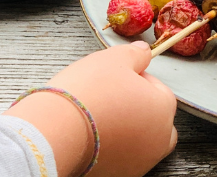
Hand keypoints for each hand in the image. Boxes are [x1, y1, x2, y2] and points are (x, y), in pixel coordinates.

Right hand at [5, 42, 177, 176]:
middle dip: (137, 107)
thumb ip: (135, 54)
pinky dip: (111, 148)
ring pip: (139, 141)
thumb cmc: (87, 93)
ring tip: (99, 118)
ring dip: (125, 129)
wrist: (54, 133)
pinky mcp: (118, 175)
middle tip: (109, 98)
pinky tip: (92, 137)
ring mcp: (140, 162)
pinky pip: (121, 158)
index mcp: (163, 109)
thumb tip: (144, 51)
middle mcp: (158, 139)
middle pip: (154, 119)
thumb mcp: (113, 58)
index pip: (158, 89)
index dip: (136, 78)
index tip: (115, 78)